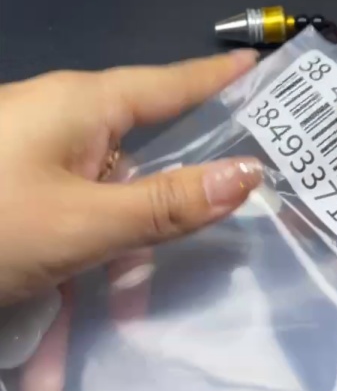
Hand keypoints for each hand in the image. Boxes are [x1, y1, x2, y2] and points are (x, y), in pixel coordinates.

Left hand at [0, 52, 260, 305]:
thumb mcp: (81, 224)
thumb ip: (166, 205)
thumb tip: (249, 172)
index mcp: (82, 104)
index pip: (169, 84)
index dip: (216, 78)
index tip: (258, 65)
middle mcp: (59, 117)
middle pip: (132, 160)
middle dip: (153, 215)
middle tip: (204, 243)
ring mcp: (28, 150)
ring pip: (92, 201)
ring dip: (100, 259)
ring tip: (117, 314)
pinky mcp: (10, 181)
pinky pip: (58, 217)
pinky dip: (65, 263)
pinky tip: (53, 325)